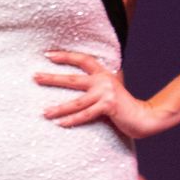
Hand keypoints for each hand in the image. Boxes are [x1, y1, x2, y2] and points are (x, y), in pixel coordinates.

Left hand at [35, 50, 161, 137]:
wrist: (145, 117)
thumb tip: (77, 84)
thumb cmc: (123, 106)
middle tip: (35, 77)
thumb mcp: (110, 91)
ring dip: (58, 108)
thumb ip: (97, 86)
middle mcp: (104, 81)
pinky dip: (72, 120)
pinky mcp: (108, 106)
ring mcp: (106, 93)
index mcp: (103, 74)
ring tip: (44, 112)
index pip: (83, 59)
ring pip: (76, 101)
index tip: (47, 55)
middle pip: (73, 79)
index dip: (66, 56)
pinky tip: (60, 124)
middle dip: (52, 78)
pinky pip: (86, 114)